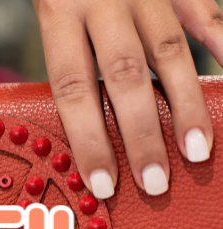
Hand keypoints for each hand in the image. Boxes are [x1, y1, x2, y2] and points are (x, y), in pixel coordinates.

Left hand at [34, 0, 222, 196]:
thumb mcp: (50, 13)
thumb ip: (69, 59)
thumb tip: (86, 128)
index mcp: (59, 13)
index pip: (72, 90)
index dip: (88, 141)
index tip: (103, 183)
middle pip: (123, 76)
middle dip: (141, 134)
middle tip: (154, 182)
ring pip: (168, 50)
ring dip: (185, 104)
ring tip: (197, 151)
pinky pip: (203, 11)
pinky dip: (220, 44)